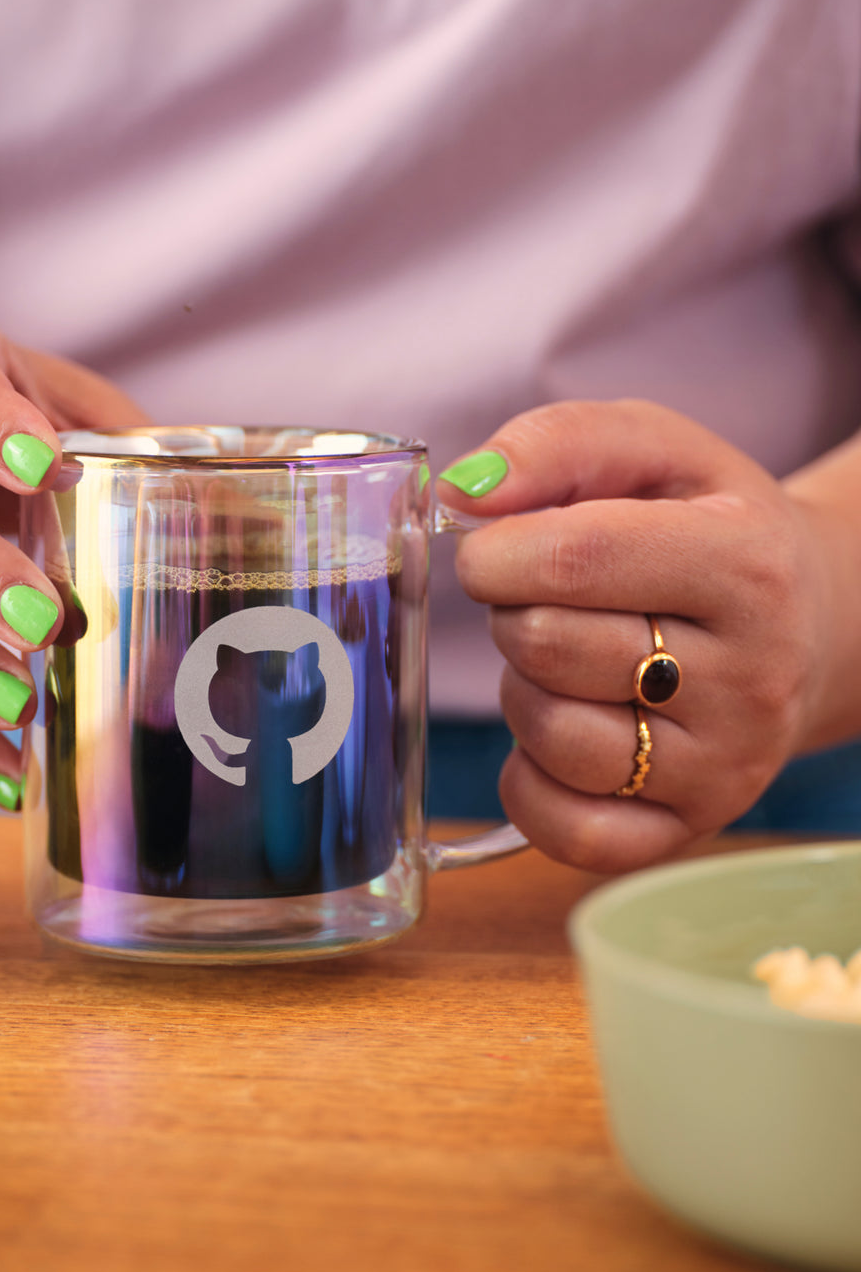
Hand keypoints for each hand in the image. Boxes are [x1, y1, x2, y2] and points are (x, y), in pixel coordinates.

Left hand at [437, 399, 836, 871]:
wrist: (807, 627)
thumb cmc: (710, 528)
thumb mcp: (658, 451)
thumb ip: (559, 444)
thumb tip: (463, 491)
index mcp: (744, 566)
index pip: (574, 559)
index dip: (495, 554)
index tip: (489, 553)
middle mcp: (749, 677)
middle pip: (546, 645)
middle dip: (514, 615)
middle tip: (550, 604)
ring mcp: (723, 766)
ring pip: (549, 734)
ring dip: (523, 691)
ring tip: (569, 664)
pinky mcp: (689, 828)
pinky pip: (564, 827)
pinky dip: (528, 782)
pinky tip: (556, 737)